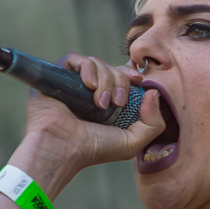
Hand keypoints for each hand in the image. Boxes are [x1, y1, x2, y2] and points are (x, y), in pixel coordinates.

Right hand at [16, 54, 165, 185]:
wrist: (63, 149)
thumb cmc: (94, 149)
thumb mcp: (133, 142)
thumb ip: (153, 122)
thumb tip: (153, 93)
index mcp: (106, 102)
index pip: (122, 75)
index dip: (131, 74)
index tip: (138, 81)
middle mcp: (89, 91)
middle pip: (112, 68)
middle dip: (120, 82)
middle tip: (117, 103)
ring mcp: (73, 82)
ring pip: (97, 63)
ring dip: (105, 80)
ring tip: (100, 103)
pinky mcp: (57, 76)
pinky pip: (75, 59)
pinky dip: (87, 69)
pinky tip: (88, 86)